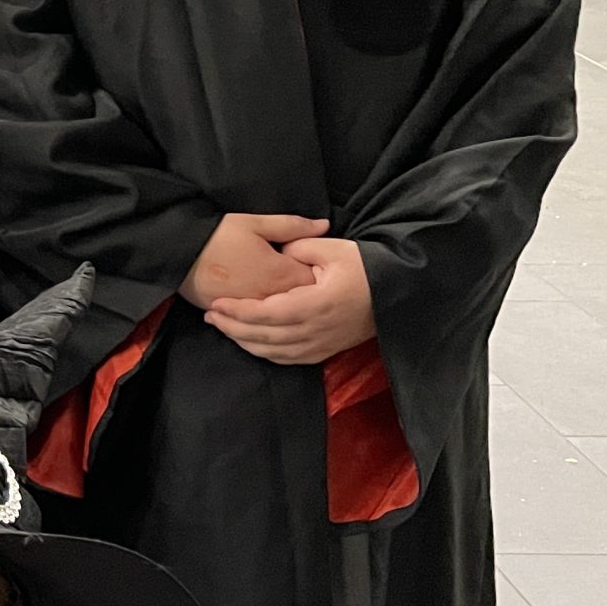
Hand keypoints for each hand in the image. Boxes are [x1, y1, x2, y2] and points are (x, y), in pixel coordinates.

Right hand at [179, 212, 327, 310]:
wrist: (178, 253)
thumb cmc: (218, 235)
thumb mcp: (255, 223)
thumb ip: (292, 226)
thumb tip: (324, 225)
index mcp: (280, 273)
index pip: (316, 281)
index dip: (318, 272)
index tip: (314, 264)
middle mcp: (271, 298)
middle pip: (301, 302)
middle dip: (304, 292)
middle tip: (299, 278)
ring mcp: (252, 312)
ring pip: (281, 317)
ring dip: (285, 307)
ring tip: (280, 292)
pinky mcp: (235, 318)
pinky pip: (259, 324)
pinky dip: (265, 318)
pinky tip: (263, 307)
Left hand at [204, 236, 375, 364]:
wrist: (396, 293)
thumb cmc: (364, 268)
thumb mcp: (334, 248)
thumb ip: (300, 245)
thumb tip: (277, 250)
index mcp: (318, 304)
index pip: (269, 313)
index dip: (239, 311)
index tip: (217, 303)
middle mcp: (318, 330)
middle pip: (265, 337)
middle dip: (233, 328)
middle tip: (210, 315)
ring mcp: (322, 345)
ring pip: (273, 352)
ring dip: (244, 341)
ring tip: (222, 326)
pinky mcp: (325, 352)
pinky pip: (287, 359)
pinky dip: (264, 352)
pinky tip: (248, 341)